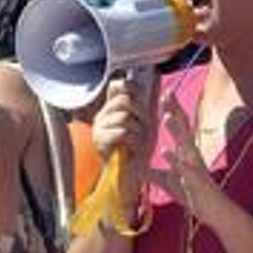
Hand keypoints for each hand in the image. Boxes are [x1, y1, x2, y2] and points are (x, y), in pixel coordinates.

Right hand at [90, 73, 157, 197]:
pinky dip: (134, 140)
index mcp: (111, 108)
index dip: (132, 90)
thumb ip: (142, 102)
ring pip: (124, 116)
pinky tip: (134, 148)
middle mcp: (101, 115)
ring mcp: (98, 128)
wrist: (130, 176)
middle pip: (124, 100)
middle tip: (145, 127)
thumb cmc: (138, 150)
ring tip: (139, 141)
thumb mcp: (143, 121)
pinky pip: (122, 131)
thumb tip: (153, 75)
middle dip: (141, 113)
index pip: (117, 86)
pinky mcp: (100, 141)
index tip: (142, 102)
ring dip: (139, 130)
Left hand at [151, 94, 221, 223]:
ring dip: (176, 131)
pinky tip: (165, 150)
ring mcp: (195, 166)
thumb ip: (151, 171)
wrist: (211, 210)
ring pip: (186, 144)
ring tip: (166, 117)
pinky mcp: (196, 180)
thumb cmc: (191, 193)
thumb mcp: (166, 180)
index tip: (164, 94)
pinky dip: (175, 159)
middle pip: (184, 127)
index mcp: (186, 152)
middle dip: (176, 111)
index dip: (173, 110)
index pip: (180, 126)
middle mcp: (192, 154)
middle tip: (167, 94)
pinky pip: (186, 168)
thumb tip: (134, 166)